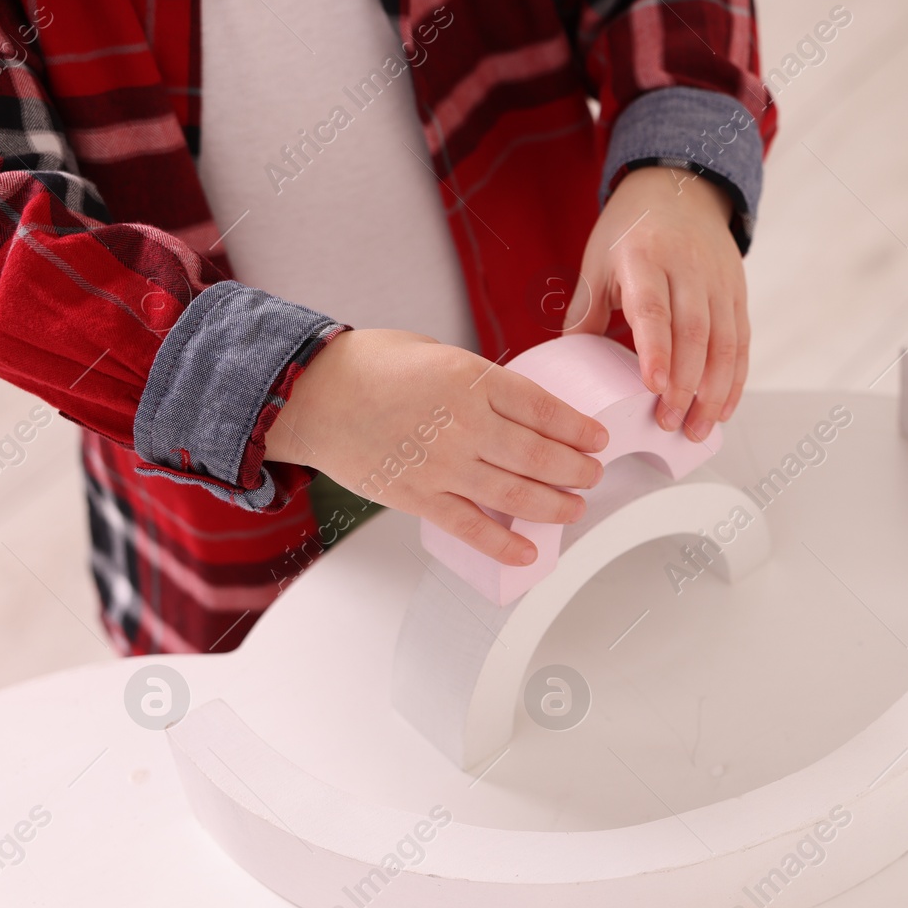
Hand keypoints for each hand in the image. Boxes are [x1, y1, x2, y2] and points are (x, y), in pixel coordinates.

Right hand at [264, 329, 608, 564]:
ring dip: (555, 506)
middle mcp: (464, 424)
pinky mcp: (419, 497)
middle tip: (593, 474)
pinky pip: (471, 528)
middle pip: (540, 456)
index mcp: (472, 380)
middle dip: (577, 470)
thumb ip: (481, 382)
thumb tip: (518, 408)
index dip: (579, 428)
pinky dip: (503, 545)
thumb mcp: (440, 354)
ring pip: (516, 495)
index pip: (544, 409)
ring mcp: (442, 465)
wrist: (309, 395)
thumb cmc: (370, 367)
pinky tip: (528, 553)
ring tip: (574, 508)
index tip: (598, 438)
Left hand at [565, 166, 747, 442]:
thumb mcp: (597, 261)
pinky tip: (723, 408)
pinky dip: (735, 379)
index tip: (654, 387)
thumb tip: (571, 368)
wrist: (679, 189)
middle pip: (694, 334)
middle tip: (669, 424)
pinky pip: (741, 342)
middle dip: (685, 386)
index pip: (654, 309)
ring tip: (697, 429)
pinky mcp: (737, 293)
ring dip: (713, 392)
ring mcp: (718, 281)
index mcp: (644, 258)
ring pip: (724, 343)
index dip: (656, 350)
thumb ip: (585, 314)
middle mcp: (688, 268)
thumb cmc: (632, 231)